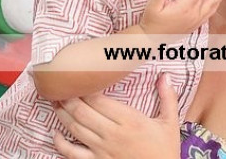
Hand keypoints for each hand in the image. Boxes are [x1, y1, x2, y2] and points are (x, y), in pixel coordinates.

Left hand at [54, 74, 179, 158]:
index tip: (79, 78)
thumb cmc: (165, 150)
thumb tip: (166, 75)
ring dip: (62, 114)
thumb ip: (168, 97)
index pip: (98, 100)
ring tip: (55, 101)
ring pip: (75, 129)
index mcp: (130, 120)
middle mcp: (112, 134)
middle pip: (82, 112)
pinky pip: (73, 154)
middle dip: (68, 98)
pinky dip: (60, 144)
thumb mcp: (170, 122)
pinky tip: (55, 134)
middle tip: (61, 86)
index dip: (85, 89)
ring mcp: (102, 150)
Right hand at [140, 0, 225, 34]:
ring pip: (212, 7)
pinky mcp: (195, 26)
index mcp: (184, 7)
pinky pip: (209, 15)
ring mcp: (195, 21)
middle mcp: (193, 14)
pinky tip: (215, 2)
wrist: (152, 40)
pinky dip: (214, 6)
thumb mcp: (152, 6)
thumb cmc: (151, 22)